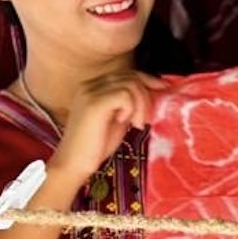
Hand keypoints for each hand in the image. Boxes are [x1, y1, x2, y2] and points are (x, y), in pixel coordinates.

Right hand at [47, 71, 159, 185]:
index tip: (163, 89)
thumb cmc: (96, 146)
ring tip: (136, 124)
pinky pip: (124, 95)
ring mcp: (90, 92)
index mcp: (94, 87)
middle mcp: (90, 85)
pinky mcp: (93, 103)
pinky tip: (124, 122)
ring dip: (140, 104)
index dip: (147, 79)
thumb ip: (130, 103)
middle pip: (130, 76)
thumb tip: (154, 91)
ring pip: (130, 84)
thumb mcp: (119, 118)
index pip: (126, 74)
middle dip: (146, 95)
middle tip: (144, 118)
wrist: (74, 164)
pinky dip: (131, 108)